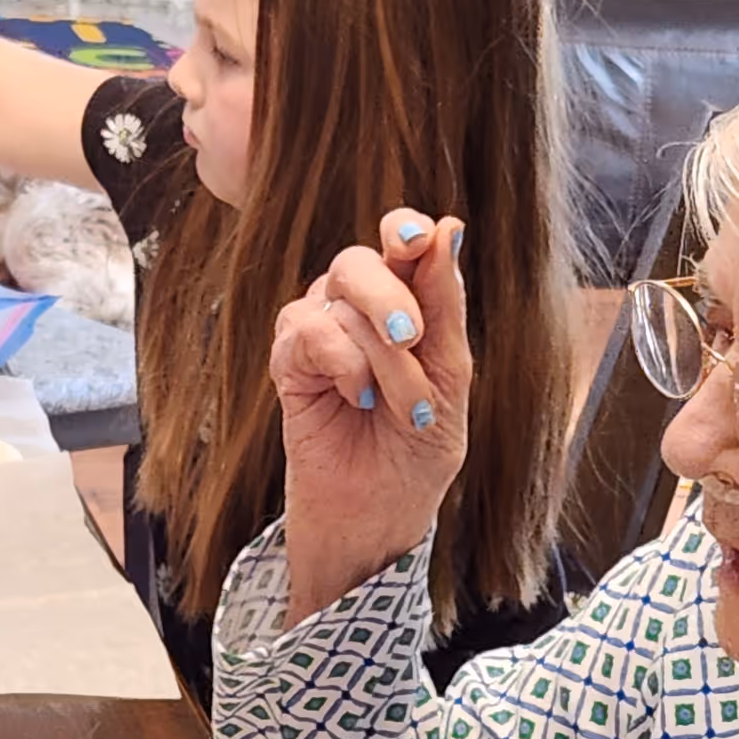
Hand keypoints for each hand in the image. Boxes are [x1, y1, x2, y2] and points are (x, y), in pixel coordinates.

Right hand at [271, 211, 469, 624]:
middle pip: (361, 261)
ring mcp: (318, 330)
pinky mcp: (288, 361)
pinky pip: (309, 332)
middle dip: (392, 299)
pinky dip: (343, 364)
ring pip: (340, 301)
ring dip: (382, 358)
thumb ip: (445, 304)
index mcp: (404, 299)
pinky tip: (357, 399)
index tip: (415, 239)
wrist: (380, 511)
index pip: (398, 240)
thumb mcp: (451, 375)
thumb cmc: (418, 447)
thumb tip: (446, 227)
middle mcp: (356, 306)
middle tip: (412, 341)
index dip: (402, 229)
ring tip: (399, 406)